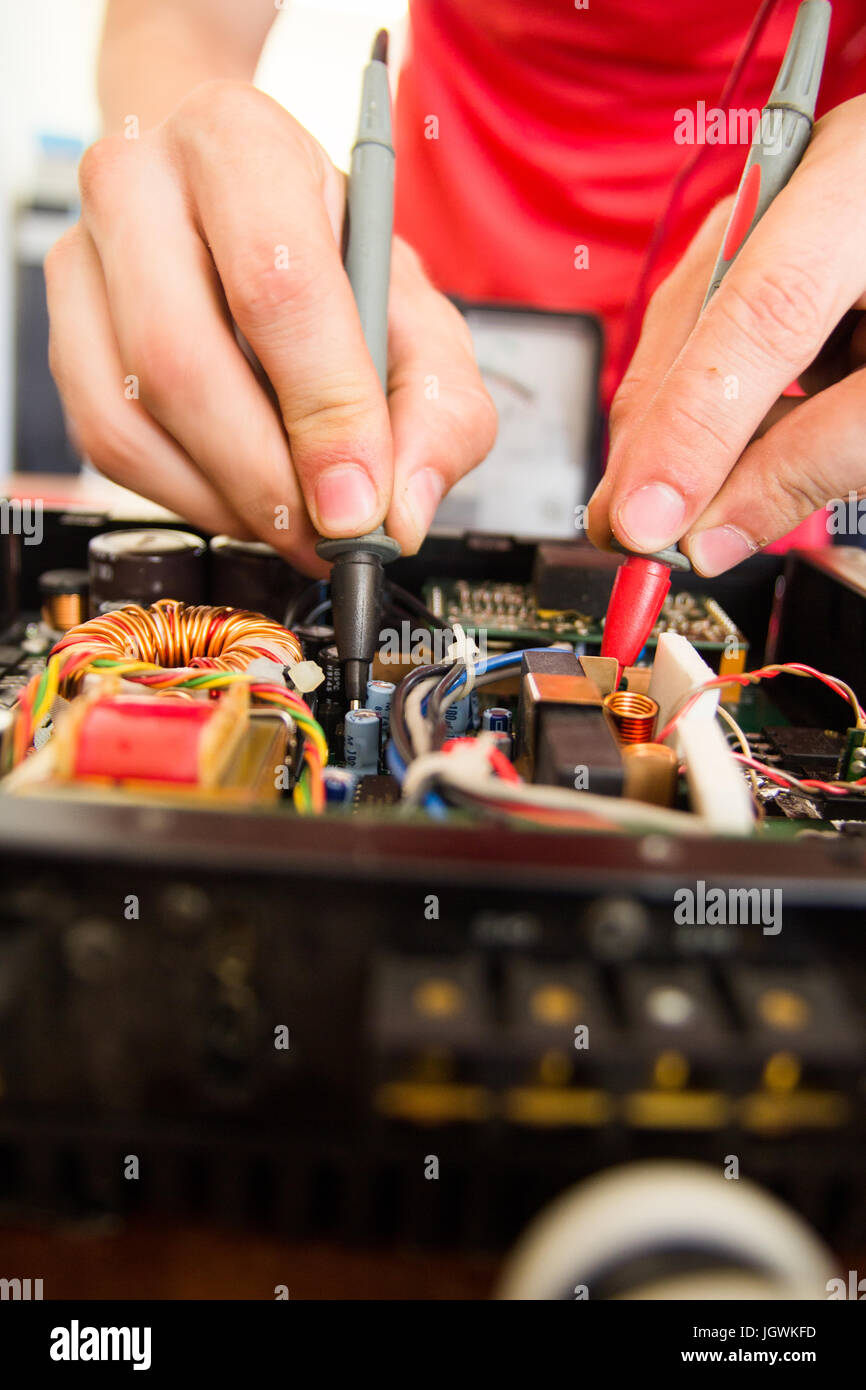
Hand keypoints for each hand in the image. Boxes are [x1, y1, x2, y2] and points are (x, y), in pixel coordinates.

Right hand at [46, 82, 496, 572]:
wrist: (243, 215)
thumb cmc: (332, 262)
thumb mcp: (420, 318)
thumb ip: (441, 410)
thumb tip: (401, 510)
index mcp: (244, 147)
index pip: (277, 285)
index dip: (323, 411)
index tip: (359, 502)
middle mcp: (141, 183)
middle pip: (181, 361)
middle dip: (267, 478)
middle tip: (326, 533)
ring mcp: (82, 256)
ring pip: (132, 416)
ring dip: (224, 500)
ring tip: (293, 519)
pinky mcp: (62, 329)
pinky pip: (107, 443)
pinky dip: (185, 495)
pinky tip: (242, 496)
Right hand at [587, 95, 865, 574]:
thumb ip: (820, 461)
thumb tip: (715, 535)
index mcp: (861, 188)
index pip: (760, 314)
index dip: (690, 430)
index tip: (647, 522)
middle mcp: (800, 179)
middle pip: (696, 323)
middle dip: (656, 444)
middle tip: (633, 541)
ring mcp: (769, 209)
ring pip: (684, 335)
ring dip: (676, 436)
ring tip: (682, 519)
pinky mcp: (760, 249)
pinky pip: (705, 336)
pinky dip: (708, 412)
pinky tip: (718, 468)